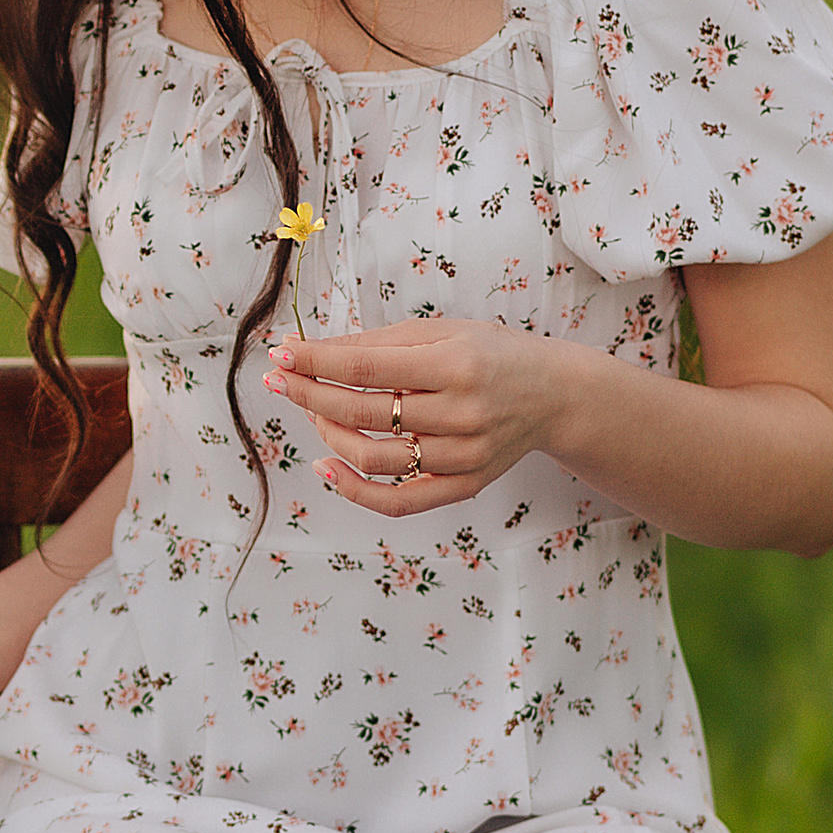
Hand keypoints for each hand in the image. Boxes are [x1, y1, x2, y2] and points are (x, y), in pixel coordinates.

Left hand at [265, 320, 587, 519]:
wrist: (554, 394)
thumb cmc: (490, 353)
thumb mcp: (441, 331)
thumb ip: (376, 342)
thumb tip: (307, 350)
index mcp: (456, 365)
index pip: (366, 367)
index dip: (315, 362)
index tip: (279, 355)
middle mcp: (462, 412)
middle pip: (363, 412)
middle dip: (309, 395)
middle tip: (281, 381)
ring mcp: (464, 456)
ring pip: (373, 457)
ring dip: (328, 434)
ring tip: (314, 413)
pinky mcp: (464, 485)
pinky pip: (399, 501)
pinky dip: (354, 490)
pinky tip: (326, 466)